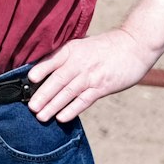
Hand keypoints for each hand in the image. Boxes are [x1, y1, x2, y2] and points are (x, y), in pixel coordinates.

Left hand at [26, 27, 158, 122]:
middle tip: (30, 107)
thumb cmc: (106, 46)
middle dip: (42, 95)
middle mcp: (79, 62)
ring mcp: (91, 75)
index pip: (51, 60)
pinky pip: (84, 100)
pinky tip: (62, 118)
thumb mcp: (83, 45)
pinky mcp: (103, 86)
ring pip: (68, 92)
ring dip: (53, 105)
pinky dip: (72, 109)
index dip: (40, 70)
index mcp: (72, 49)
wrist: (135, 45)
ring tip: (40, 116)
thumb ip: (67, 55)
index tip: (28, 80)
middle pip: (57, 80)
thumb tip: (47, 68)